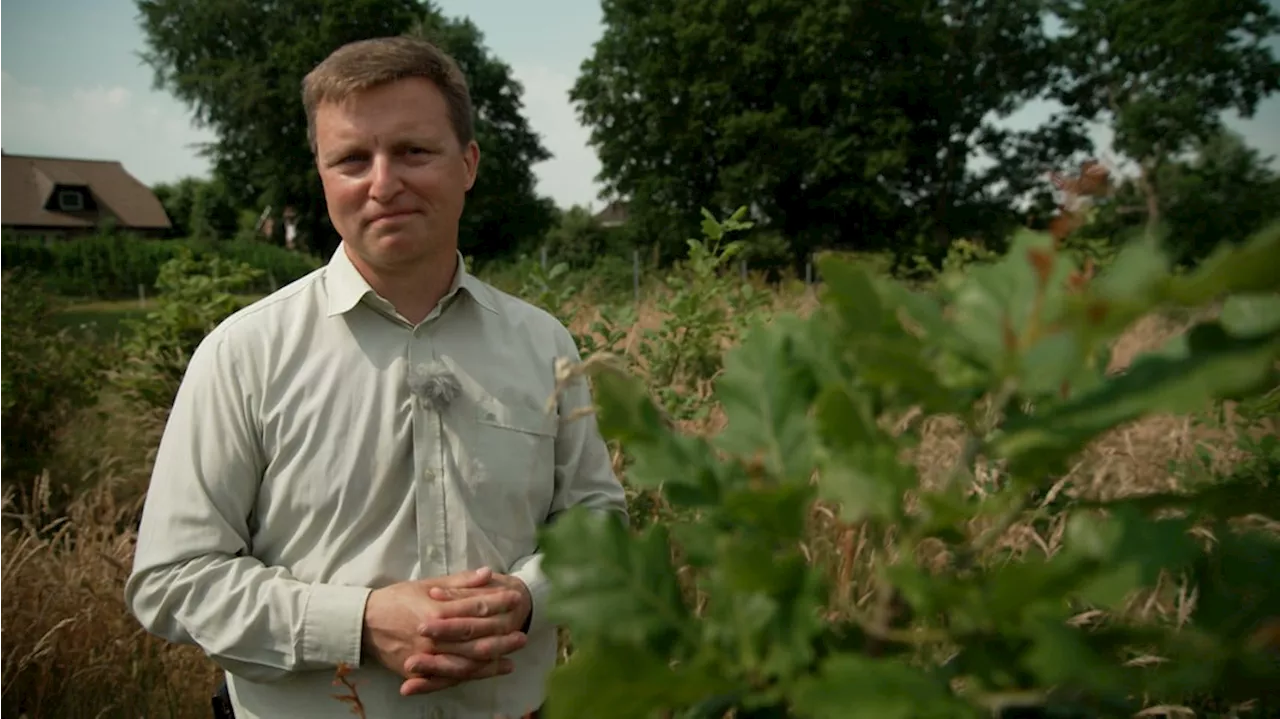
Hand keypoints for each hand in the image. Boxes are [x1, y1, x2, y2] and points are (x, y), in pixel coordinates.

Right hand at [360, 567, 527, 695]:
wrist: (364, 623)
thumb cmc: (397, 600)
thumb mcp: (427, 584)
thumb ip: (459, 582)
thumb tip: (487, 573)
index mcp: (437, 610)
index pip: (476, 607)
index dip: (498, 603)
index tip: (516, 598)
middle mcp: (434, 636)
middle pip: (476, 638)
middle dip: (502, 637)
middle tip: (522, 635)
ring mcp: (427, 657)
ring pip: (467, 661)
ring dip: (492, 661)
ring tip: (512, 658)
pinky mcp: (420, 672)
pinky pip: (451, 677)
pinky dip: (473, 675)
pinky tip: (490, 672)